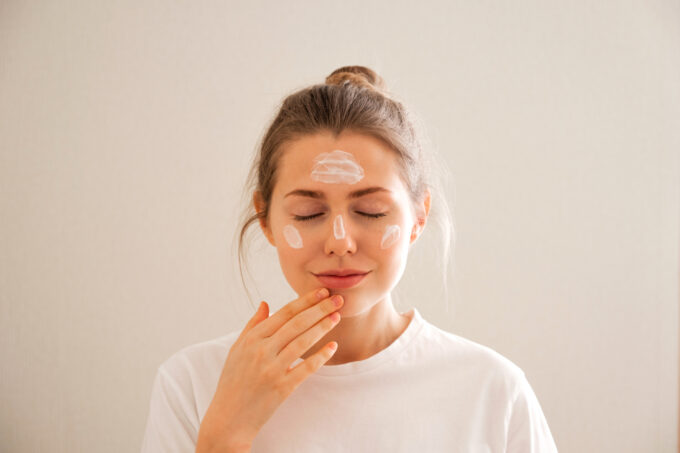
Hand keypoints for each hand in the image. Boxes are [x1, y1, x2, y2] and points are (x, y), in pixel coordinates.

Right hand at [195, 287, 342, 450]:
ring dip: (322, 327)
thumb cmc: (233, 381)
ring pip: (303, 342)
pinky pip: (306, 368)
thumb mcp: (237, 349)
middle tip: (337, 299)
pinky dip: (321, 356)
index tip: (321, 291)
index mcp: (251, 338)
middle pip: (297, 323)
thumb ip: (252, 325)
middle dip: (319, 309)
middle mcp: (261, 351)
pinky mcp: (282, 387)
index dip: (305, 300)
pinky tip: (333, 346)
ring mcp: (272, 369)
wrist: (229, 418)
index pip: (284, 313)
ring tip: (336, 317)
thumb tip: (266, 304)